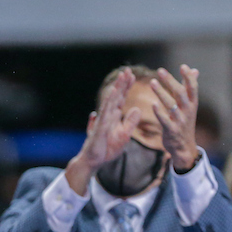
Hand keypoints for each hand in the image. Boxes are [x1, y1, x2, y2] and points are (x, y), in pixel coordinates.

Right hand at [66, 67, 141, 193]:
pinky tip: (112, 94)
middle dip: (122, 84)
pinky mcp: (99, 127)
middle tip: (127, 70)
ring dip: (116, 89)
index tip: (131, 75)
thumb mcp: (125, 135)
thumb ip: (130, 122)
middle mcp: (107, 116)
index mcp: (114, 117)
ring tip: (121, 78)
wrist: (94, 161)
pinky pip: (104, 113)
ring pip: (110, 101)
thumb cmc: (107, 149)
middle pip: (116, 97)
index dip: (126, 87)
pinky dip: (108, 103)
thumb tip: (137, 109)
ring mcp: (102, 120)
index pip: (121, 99)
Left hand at [149, 66, 199, 170]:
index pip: (193, 88)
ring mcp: (180, 121)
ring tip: (152, 82)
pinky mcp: (172, 130)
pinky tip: (153, 104)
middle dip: (170, 81)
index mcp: (193, 104)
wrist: (183, 147)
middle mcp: (188, 111)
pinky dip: (159, 112)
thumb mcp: (190, 106)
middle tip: (160, 70)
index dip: (188, 77)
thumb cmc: (184, 123)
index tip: (182, 66)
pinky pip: (165, 120)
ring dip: (161, 93)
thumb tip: (194, 70)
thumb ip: (189, 88)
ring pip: (171, 105)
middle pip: (180, 93)